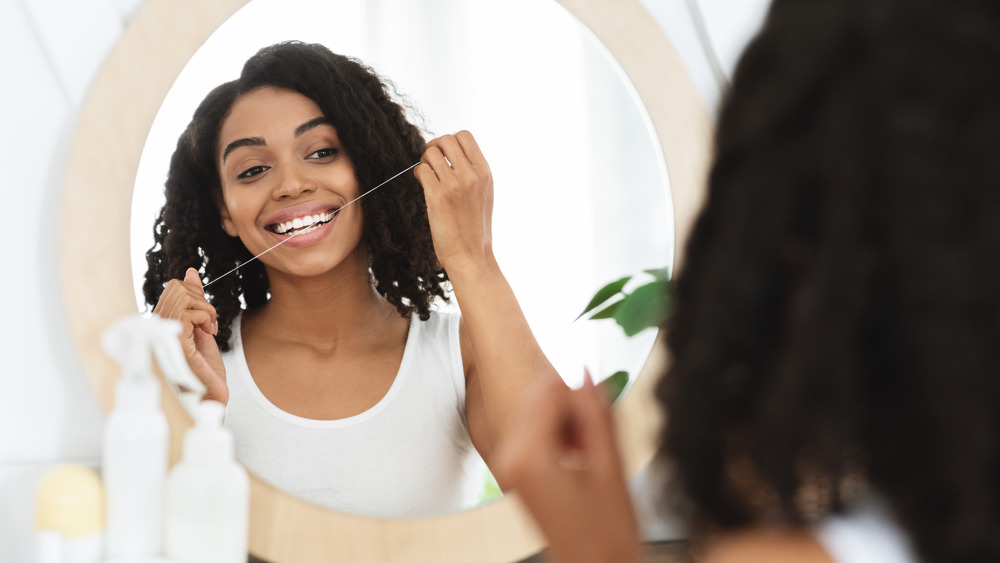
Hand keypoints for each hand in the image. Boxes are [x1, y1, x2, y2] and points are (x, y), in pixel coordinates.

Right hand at [152, 268, 227, 403]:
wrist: (212, 395)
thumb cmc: (206, 368)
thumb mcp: (203, 327)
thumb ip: (196, 301)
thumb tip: (190, 272)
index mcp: (161, 323)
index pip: (174, 287)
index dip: (197, 294)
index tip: (207, 316)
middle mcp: (155, 327)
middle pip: (176, 287)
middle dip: (202, 299)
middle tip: (210, 323)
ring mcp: (161, 334)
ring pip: (182, 296)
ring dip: (206, 310)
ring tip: (209, 329)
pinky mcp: (172, 341)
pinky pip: (189, 312)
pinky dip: (207, 318)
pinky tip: (208, 335)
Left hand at [414, 130, 493, 272]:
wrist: (471, 256)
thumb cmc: (475, 229)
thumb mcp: (484, 195)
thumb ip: (472, 173)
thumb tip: (451, 155)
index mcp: (485, 172)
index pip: (464, 136)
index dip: (450, 141)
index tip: (445, 155)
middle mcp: (471, 175)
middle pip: (446, 139)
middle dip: (435, 147)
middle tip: (432, 163)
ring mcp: (454, 185)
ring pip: (430, 152)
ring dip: (424, 161)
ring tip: (428, 177)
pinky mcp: (437, 196)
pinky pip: (421, 170)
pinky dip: (419, 175)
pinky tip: (424, 186)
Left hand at [494, 373, 639, 562]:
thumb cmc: (606, 533)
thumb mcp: (610, 465)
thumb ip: (597, 412)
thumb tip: (588, 374)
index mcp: (527, 454)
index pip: (549, 388)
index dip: (581, 390)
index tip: (602, 402)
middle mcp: (509, 456)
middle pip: (539, 396)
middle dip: (571, 404)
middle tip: (597, 431)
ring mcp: (508, 464)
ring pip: (537, 410)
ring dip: (566, 418)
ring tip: (590, 448)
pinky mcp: (516, 470)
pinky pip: (534, 431)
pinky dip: (558, 432)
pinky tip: (580, 453)